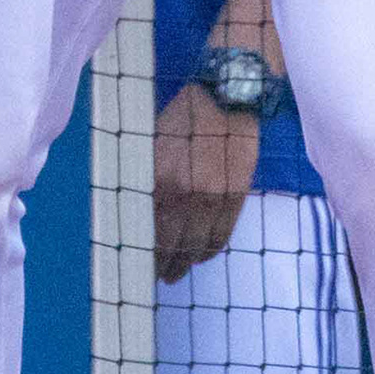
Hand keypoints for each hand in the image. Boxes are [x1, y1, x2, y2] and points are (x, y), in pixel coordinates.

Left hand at [153, 84, 262, 282]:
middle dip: (164, 265)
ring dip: (186, 264)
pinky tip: (200, 257)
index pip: (149, 230)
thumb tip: (142, 212)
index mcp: (159, 180)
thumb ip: (149, 179)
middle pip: (172, 245)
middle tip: (159, 276)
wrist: (228, 98)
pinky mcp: (235, 198)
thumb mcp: (154, 145)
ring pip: (197, 246)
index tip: (139, 264)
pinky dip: (209, 252)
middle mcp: (184, 194)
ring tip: (177, 273)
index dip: (145, 253)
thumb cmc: (185, 117)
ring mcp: (213, 199)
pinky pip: (221, 237)